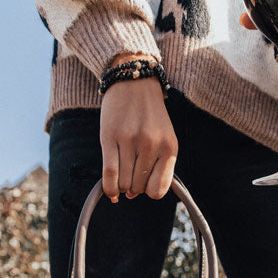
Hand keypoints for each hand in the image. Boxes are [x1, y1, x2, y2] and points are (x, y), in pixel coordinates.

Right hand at [100, 53, 178, 202]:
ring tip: (121, 173)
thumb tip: (133, 195)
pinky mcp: (110, 137)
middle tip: (130, 173)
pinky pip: (109, 173)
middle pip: (138, 188)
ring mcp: (130, 141)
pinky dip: (109, 188)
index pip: (158, 190)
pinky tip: (110, 191)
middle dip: (133, 186)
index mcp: (169, 147)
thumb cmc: (149, 116)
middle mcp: (151, 144)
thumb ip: (158, 166)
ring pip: (124, 183)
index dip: (148, 192)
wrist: (134, 82)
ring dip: (121, 185)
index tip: (144, 184)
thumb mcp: (164, 138)